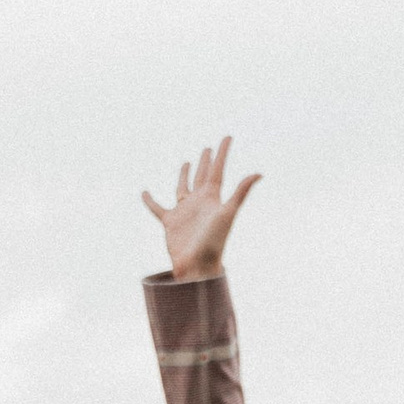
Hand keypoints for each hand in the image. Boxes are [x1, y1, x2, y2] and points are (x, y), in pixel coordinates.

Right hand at [143, 136, 261, 280]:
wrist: (198, 266)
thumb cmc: (214, 242)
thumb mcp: (228, 213)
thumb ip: (241, 192)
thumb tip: (259, 173)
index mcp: (212, 198)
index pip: (218, 170)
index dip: (223, 153)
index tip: (228, 137)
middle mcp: (199, 202)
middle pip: (203, 176)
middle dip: (206, 161)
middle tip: (209, 148)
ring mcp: (184, 211)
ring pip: (183, 188)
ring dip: (184, 175)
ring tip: (186, 162)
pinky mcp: (170, 222)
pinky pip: (157, 208)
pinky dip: (150, 201)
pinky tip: (144, 192)